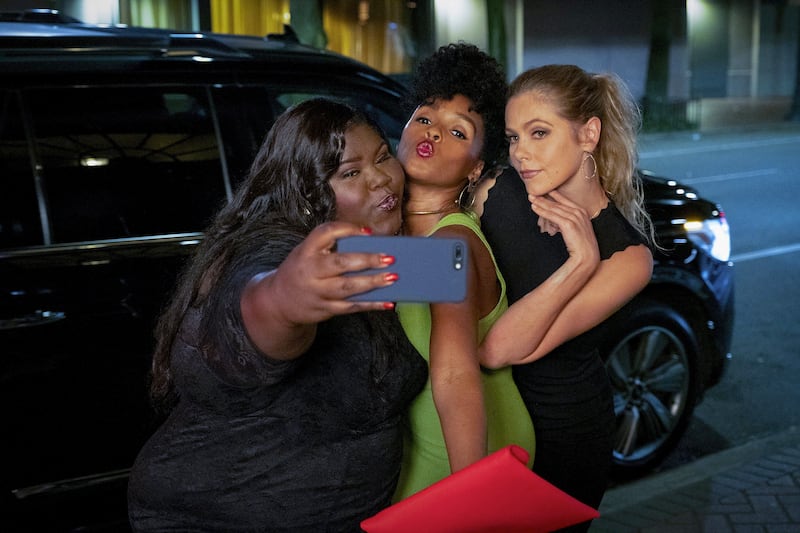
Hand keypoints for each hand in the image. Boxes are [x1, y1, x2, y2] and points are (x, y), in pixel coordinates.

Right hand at [241, 222, 399, 359]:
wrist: (279, 302)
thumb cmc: (303, 270)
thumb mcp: (309, 252)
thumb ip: (332, 246)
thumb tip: (372, 243)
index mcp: (306, 250)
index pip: (325, 233)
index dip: (347, 230)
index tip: (368, 232)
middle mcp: (310, 270)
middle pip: (340, 263)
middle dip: (367, 260)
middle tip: (389, 258)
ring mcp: (317, 292)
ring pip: (348, 288)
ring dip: (373, 283)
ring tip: (393, 277)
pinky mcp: (325, 309)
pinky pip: (352, 307)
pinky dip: (371, 305)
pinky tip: (388, 302)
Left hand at [529, 191, 599, 268]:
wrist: (587, 255)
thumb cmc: (582, 245)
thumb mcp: (577, 229)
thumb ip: (568, 222)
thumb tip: (556, 220)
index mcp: (582, 212)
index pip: (565, 201)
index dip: (555, 195)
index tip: (546, 191)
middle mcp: (578, 212)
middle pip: (557, 204)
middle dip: (544, 198)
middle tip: (533, 194)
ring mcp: (574, 217)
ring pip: (553, 208)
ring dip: (540, 203)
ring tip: (531, 199)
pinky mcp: (567, 224)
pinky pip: (551, 215)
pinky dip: (542, 211)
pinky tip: (534, 208)